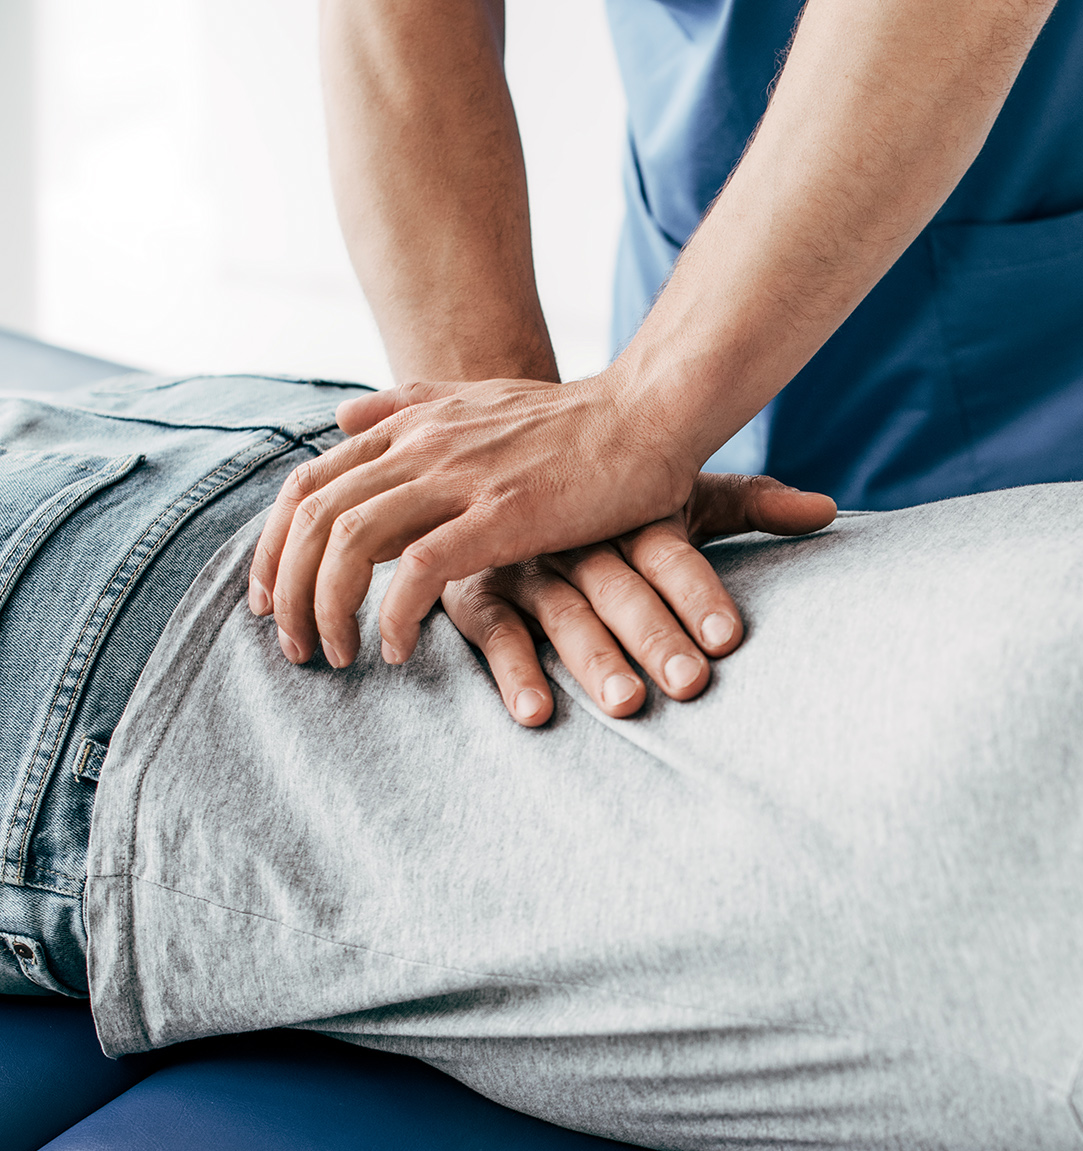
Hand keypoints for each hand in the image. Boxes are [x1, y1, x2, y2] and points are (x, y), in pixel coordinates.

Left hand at [248, 373, 710, 669]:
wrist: (648, 414)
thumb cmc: (574, 421)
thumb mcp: (475, 398)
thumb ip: (406, 406)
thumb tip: (340, 418)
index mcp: (409, 425)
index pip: (306, 486)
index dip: (272, 547)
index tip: (270, 599)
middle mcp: (421, 446)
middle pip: (311, 520)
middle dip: (286, 591)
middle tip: (292, 647)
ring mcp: (459, 478)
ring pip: (349, 544)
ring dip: (327, 609)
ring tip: (335, 657)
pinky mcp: (503, 514)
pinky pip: (418, 571)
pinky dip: (394, 616)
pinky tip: (398, 650)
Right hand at [440, 471, 835, 725]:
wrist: (495, 460)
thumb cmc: (607, 497)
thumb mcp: (675, 496)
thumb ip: (751, 506)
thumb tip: (829, 510)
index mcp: (626, 511)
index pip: (669, 550)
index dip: (697, 592)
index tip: (728, 637)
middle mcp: (576, 535)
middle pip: (620, 587)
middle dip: (655, 636)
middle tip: (690, 684)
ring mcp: (525, 564)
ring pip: (564, 614)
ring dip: (594, 659)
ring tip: (627, 703)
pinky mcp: (476, 594)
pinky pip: (494, 633)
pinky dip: (512, 671)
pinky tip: (535, 712)